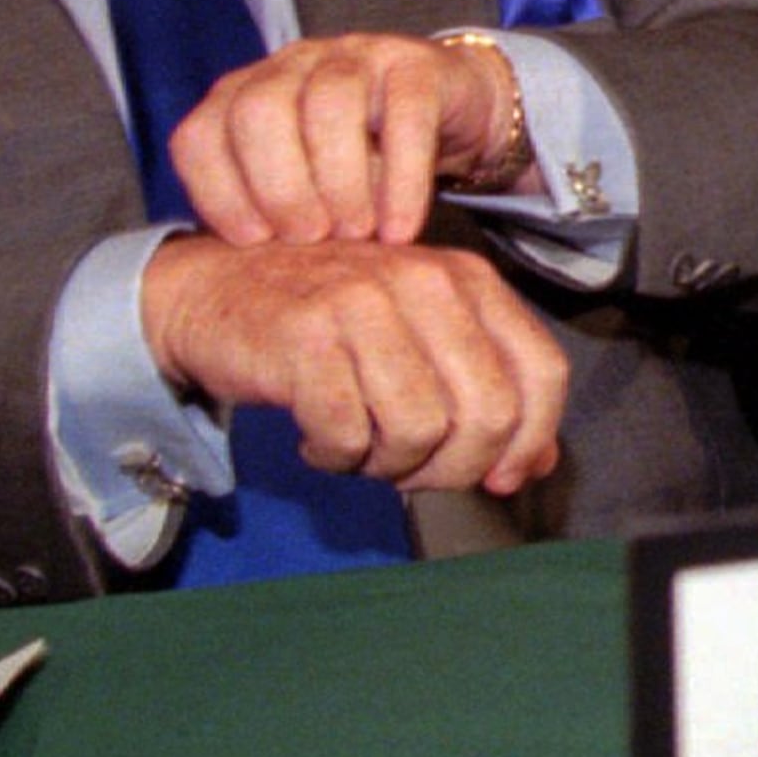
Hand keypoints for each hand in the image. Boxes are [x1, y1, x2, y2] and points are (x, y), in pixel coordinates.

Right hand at [139, 236, 569, 495]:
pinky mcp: (306, 336)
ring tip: (360, 448)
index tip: (501, 477)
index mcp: (467, 279)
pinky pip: (349, 435)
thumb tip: (537, 463)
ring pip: (420, 430)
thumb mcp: (420, 340)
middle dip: (454, 467)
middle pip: (487, 412)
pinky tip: (318, 441)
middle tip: (412, 471)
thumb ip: (485, 392)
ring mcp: (364, 303)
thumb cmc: (329, 325)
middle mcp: (424, 280)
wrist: (215, 290)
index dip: (530, 439)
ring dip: (389, 465)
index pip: (542, 370)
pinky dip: (335, 457)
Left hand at [168, 30, 531, 247]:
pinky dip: (402, 180)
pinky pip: (406, 115)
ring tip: (358, 236)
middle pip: (259, 112)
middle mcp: (289, 67)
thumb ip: (269, 216)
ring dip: (340, 182)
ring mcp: (353, 56)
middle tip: (312, 238)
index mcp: (244, 95)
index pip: (200, 136)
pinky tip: (401, 230)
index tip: (254, 244)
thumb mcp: (304, 189)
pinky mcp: (416, 64)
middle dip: (280, 187)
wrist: (447, 112)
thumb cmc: (360, 165)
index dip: (217, 194)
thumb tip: (243, 278)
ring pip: (330, 105)